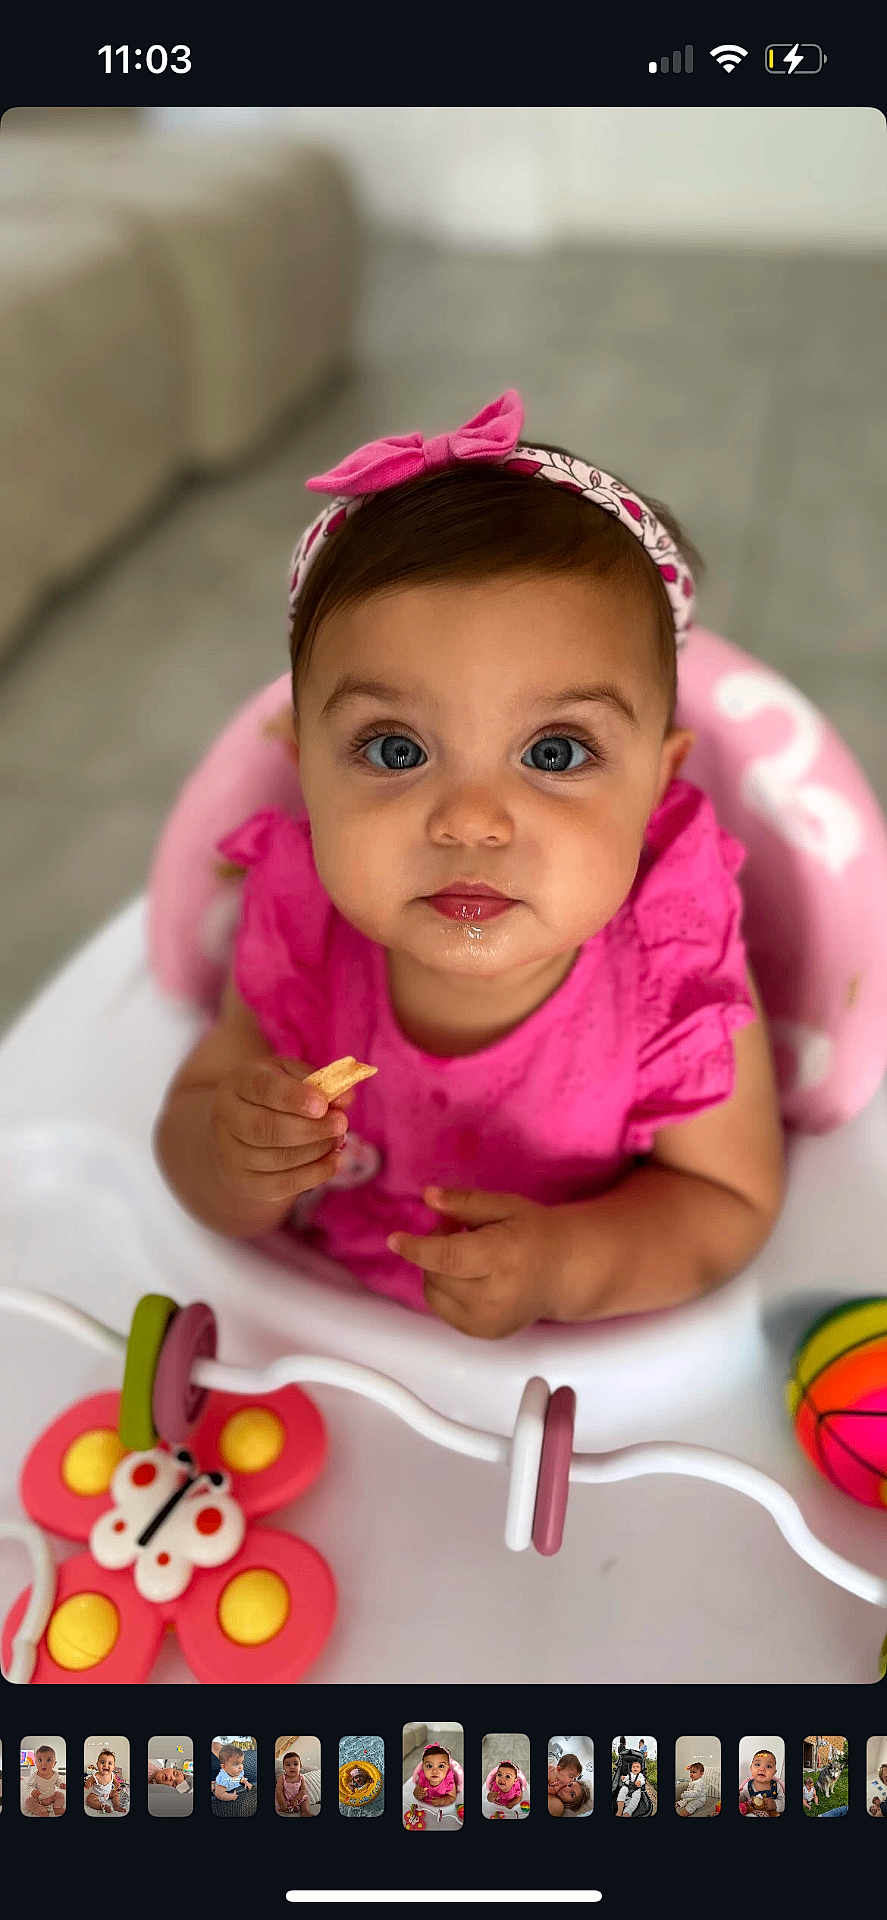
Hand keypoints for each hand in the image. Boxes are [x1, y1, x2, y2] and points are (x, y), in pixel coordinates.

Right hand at [210, 1056, 354, 1207]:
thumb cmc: (276, 1095)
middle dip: (309, 1129)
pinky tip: (333, 1161)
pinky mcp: (244, 1181)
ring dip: (315, 1151)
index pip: (262, 1087)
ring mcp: (230, 1152)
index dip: (293, 1097)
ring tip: (338, 1140)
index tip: (323, 1105)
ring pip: (275, 1158)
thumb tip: (346, 1096)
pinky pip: (281, 1184)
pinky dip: (313, 1175)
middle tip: (341, 1124)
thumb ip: (319, 1083)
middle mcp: (226, 1117)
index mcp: (239, 1082)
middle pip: (265, 1128)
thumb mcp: (294, 1078)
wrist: (243, 1128)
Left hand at [387, 1187, 572, 1337]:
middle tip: (455, 1228)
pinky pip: (443, 1309)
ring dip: (436, 1270)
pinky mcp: (482, 1333)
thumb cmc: (535, 1233)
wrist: (564, 1272)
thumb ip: (465, 1202)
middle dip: (433, 1248)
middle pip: (436, 1274)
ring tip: (464, 1252)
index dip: (417, 1248)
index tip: (394, 1239)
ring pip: (434, 1293)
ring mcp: (489, 1321)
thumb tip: (428, 1197)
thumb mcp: (505, 1206)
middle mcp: (495, 1296)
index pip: (449, 1257)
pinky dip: (444, 1289)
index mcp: (503, 1258)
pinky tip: (467, 1275)